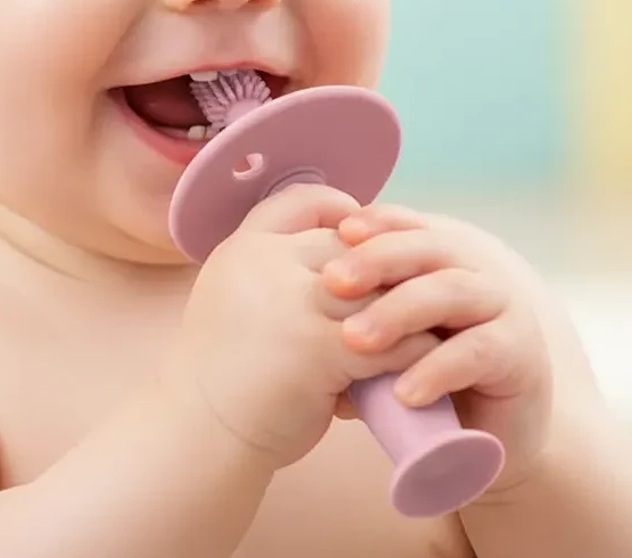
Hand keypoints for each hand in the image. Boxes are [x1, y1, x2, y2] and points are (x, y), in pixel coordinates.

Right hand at [163, 185, 441, 470]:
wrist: (197, 432)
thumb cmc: (224, 371)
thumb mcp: (235, 296)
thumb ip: (276, 271)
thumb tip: (346, 255)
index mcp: (244, 246)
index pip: (302, 200)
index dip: (340, 209)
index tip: (363, 232)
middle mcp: (265, 263)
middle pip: (350, 246)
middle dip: (387, 269)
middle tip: (419, 287)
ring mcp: (291, 303)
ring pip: (376, 290)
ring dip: (411, 310)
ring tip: (434, 323)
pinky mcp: (317, 349)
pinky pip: (387, 341)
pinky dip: (415, 352)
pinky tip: (429, 362)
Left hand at [321, 204, 553, 490]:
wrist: (482, 444)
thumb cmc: (421, 380)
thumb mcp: (383, 339)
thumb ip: (354, 311)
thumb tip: (290, 300)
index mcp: (439, 259)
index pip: (406, 224)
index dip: (374, 223)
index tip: (333, 232)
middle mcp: (473, 272)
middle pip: (426, 247)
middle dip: (377, 259)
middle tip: (331, 282)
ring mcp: (501, 309)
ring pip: (451, 290)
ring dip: (399, 311)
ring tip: (354, 340)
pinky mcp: (520, 354)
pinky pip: (478, 351)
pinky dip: (437, 368)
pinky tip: (402, 391)